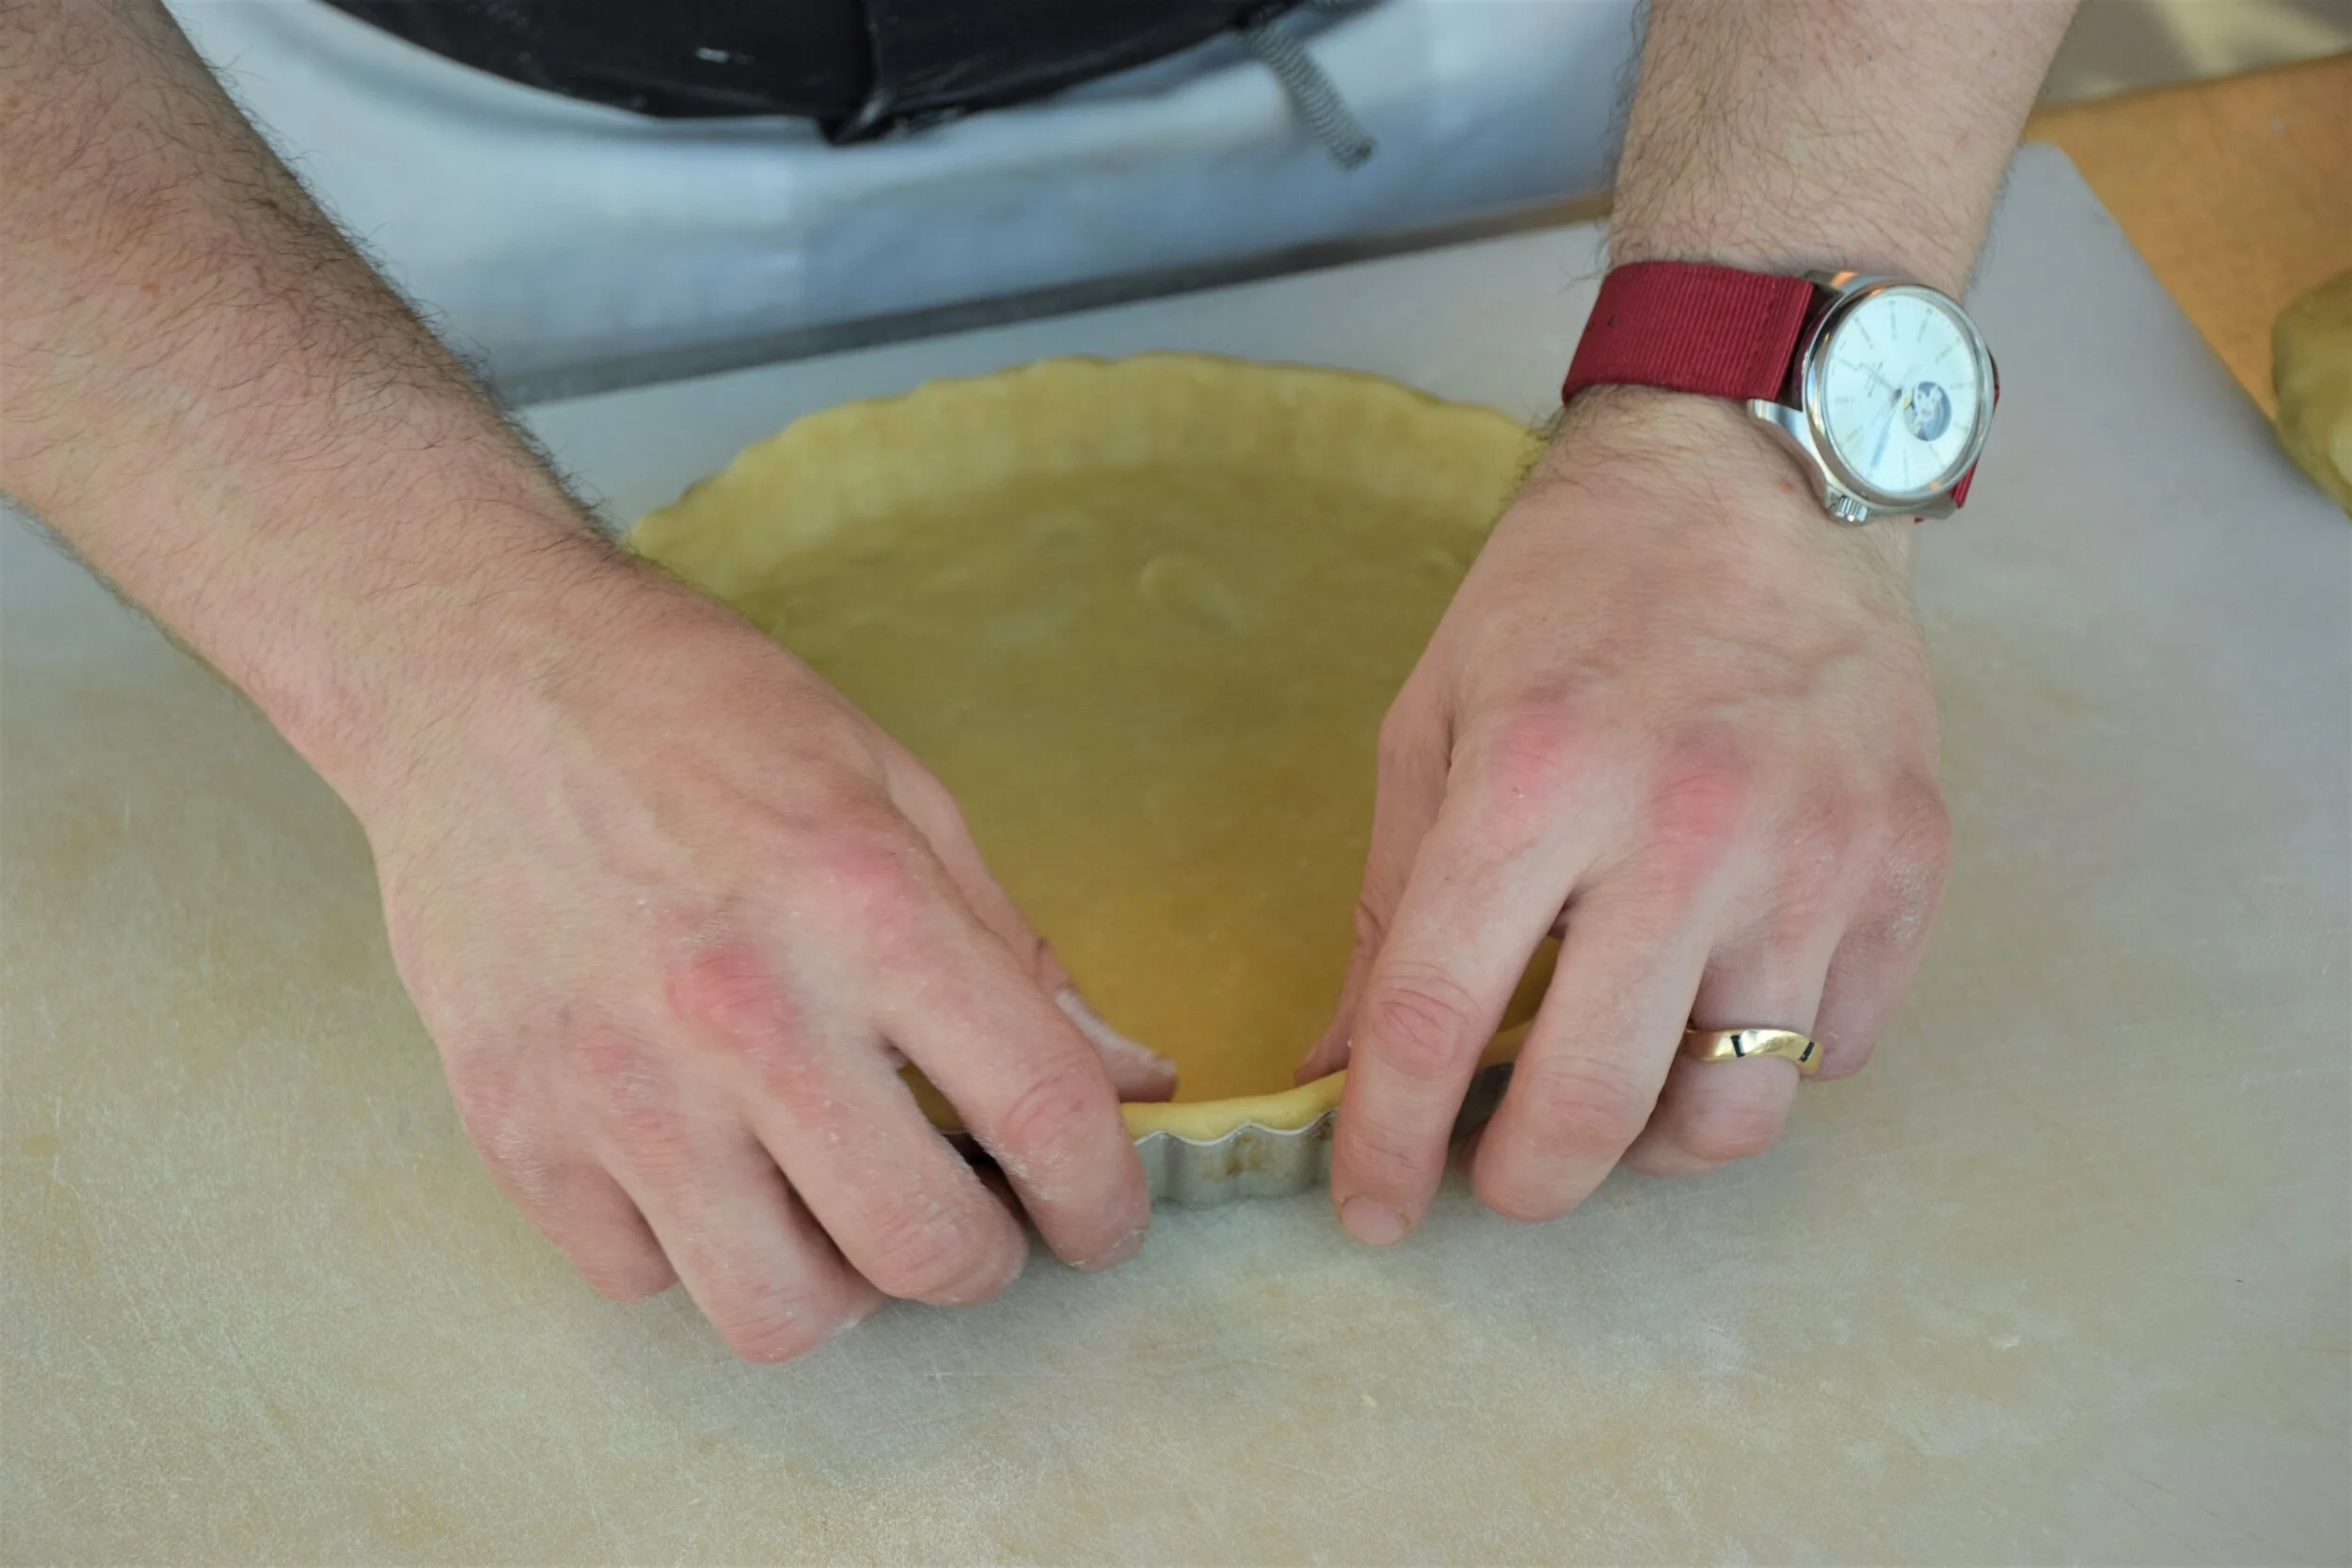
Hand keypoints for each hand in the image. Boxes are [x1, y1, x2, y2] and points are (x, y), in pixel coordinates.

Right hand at [356, 558, 1163, 1359]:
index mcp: (868, 909)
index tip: (1098, 1218)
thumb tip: (1123, 1078)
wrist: (477, 675)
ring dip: (840, 1280)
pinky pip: (643, 1279)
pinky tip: (704, 1161)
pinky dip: (694, 1247)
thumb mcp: (897, 794)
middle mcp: (745, 1012)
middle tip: (972, 1212)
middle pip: (922, 1251)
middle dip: (981, 1258)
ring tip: (831, 1199)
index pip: (1046, 1116)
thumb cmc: (697, 716)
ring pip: (781, 1314)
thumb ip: (1013, 955)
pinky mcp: (515, 1128)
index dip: (1103, 1200)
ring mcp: (617, 1085)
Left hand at [1301, 390, 1949, 1240]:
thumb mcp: (1435, 721)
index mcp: (1535, 782)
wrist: (1753, 481)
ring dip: (1654, 1143)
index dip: (1388, 1144)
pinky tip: (1718, 995)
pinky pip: (1833, 1047)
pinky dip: (1765, 1058)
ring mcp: (1813, 853)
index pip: (1436, 1022)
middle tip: (1497, 1175)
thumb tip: (1345, 1065)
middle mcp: (1683, 828)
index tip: (1371, 1205)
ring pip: (1735, 1108)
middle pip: (1593, 1104)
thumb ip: (1391, 908)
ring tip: (1616, 1093)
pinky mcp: (1906, 865)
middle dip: (1523, 1185)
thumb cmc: (1568, 595)